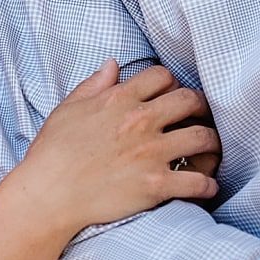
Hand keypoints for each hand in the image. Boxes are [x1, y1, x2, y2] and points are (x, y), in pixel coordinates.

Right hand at [11, 60, 219, 239]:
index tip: (171, 96)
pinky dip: (208, 185)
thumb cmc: (52, 153)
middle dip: (200, 108)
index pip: (163, 76)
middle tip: (200, 119)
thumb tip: (112, 65)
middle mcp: (140, 121)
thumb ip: (93, 85)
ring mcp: (151, 153)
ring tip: (210, 152)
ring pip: (203, 138)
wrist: (48, 194)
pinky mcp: (156, 185)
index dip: (171, 84)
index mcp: (119, 99)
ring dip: (211, 145)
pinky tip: (207, 187)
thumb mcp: (68, 109)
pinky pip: (197, 182)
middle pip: (191, 101)